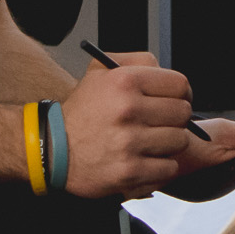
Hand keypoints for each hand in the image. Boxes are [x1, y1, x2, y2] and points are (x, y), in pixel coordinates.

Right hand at [59, 56, 234, 199]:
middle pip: (183, 113)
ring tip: (149, 143)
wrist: (51, 149)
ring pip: (179, 141)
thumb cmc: (82, 112)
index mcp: (124, 82)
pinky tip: (144, 160)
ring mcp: (129, 143)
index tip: (174, 100)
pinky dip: (160, 167)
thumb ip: (138, 61)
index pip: (180, 84)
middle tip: (160, 123)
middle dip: (175, 119)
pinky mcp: (130, 172)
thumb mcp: (100, 72)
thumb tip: (167, 71)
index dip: (181, 93)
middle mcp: (127, 110)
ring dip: (168, 144)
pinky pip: (169, 168)